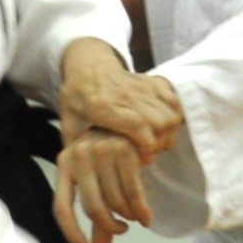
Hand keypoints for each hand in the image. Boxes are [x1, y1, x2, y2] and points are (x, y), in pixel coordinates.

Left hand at [54, 131, 153, 242]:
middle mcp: (78, 155)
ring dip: (127, 217)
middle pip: (93, 208)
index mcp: (64, 164)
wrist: (126, 121)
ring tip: (132, 217)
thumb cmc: (106, 155)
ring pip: (115, 201)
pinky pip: (133, 192)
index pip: (61, 207)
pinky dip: (141, 210)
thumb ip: (97, 215)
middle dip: (109, 226)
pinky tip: (145, 219)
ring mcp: (101, 151)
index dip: (72, 233)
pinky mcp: (124, 150)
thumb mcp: (95, 180)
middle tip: (120, 231)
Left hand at [60, 39, 180, 160]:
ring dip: (168, 132)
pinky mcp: (152, 82)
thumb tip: (79, 175)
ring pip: (170, 114)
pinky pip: (174, 101)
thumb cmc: (77, 97)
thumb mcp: (68, 122)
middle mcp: (125, 95)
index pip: (136, 125)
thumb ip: (73, 148)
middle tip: (148, 152)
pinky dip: (175, 115)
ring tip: (156, 141)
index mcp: (102, 106)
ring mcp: (142, 86)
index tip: (144, 159)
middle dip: (158, 143)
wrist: (88, 66)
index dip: (146, 146)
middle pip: (159, 122)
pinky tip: (163, 125)